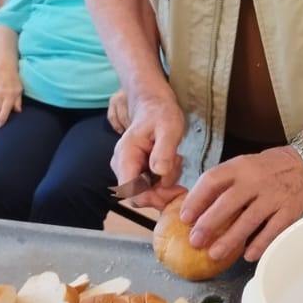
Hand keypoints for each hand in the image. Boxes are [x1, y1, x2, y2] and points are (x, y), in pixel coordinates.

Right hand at [110, 90, 187, 209]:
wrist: (154, 103)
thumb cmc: (160, 112)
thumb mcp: (169, 127)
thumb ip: (164, 149)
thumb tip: (160, 172)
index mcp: (126, 156)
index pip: (131, 192)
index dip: (153, 198)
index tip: (175, 191)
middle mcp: (122, 165)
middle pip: (139, 196)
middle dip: (162, 191)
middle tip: (180, 174)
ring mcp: (128, 169)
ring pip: (146, 192)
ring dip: (165, 183)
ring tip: (176, 160)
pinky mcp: (136, 170)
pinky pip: (150, 185)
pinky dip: (164, 178)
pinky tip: (171, 161)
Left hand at [183, 146, 302, 263]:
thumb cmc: (266, 169)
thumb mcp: (242, 165)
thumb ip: (222, 183)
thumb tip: (194, 209)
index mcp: (240, 166)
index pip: (212, 180)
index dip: (196, 199)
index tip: (185, 217)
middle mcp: (256, 179)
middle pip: (228, 202)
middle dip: (209, 224)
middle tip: (195, 241)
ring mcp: (274, 195)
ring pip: (249, 220)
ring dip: (230, 239)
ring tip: (214, 254)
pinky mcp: (289, 210)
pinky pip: (273, 230)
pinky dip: (260, 244)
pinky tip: (248, 255)